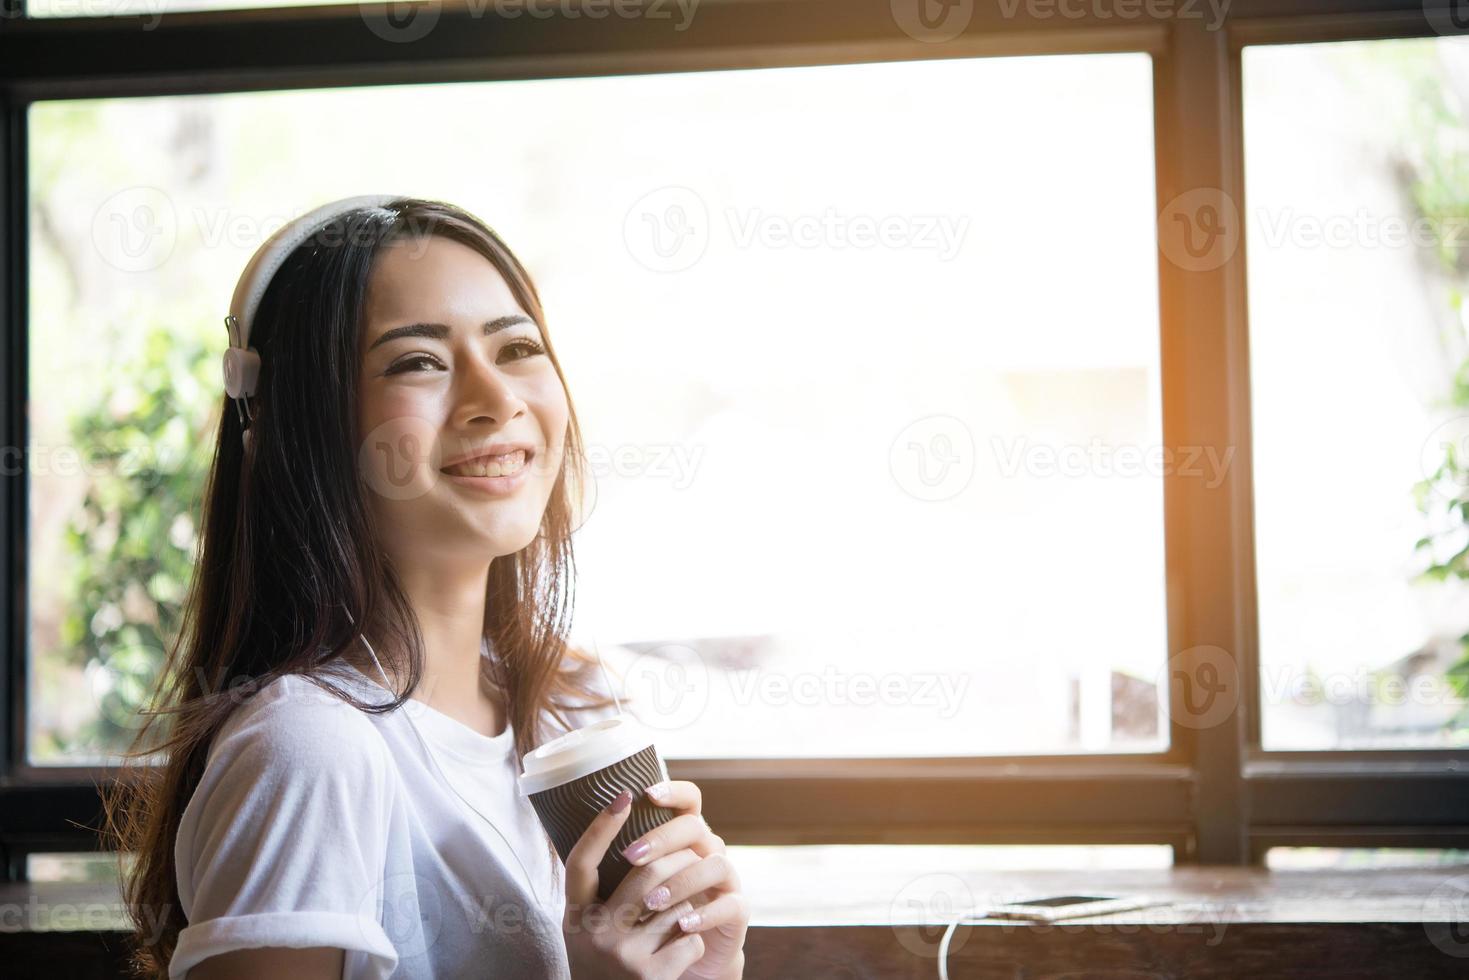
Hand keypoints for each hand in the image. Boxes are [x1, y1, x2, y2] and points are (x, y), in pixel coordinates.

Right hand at [562, 788, 707, 978]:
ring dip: (687, 905)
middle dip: (677, 859)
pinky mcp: (651, 976)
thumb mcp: (588, 931)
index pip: (580, 862)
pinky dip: (694, 938)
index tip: (623, 796)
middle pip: (645, 874)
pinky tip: (682, 950)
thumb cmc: (605, 965)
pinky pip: (691, 936)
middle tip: (692, 850)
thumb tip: (632, 838)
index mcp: (574, 917)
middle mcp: (593, 934)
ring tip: (678, 916)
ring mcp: (622, 956)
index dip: (600, 827)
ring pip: (676, 905)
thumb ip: (601, 896)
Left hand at [631, 780, 747, 979]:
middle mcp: (706, 850)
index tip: (644, 793)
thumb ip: (613, 860)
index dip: (673, 790)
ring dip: (681, 881)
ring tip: (652, 902)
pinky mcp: (737, 910)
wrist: (677, 964)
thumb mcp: (626, 888)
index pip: (689, 799)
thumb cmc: (646, 921)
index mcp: (683, 837)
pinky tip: (684, 925)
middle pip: (693, 827)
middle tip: (630, 856)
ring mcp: (725, 879)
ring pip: (713, 863)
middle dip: (660, 839)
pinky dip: (706, 914)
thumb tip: (570, 831)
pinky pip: (729, 904)